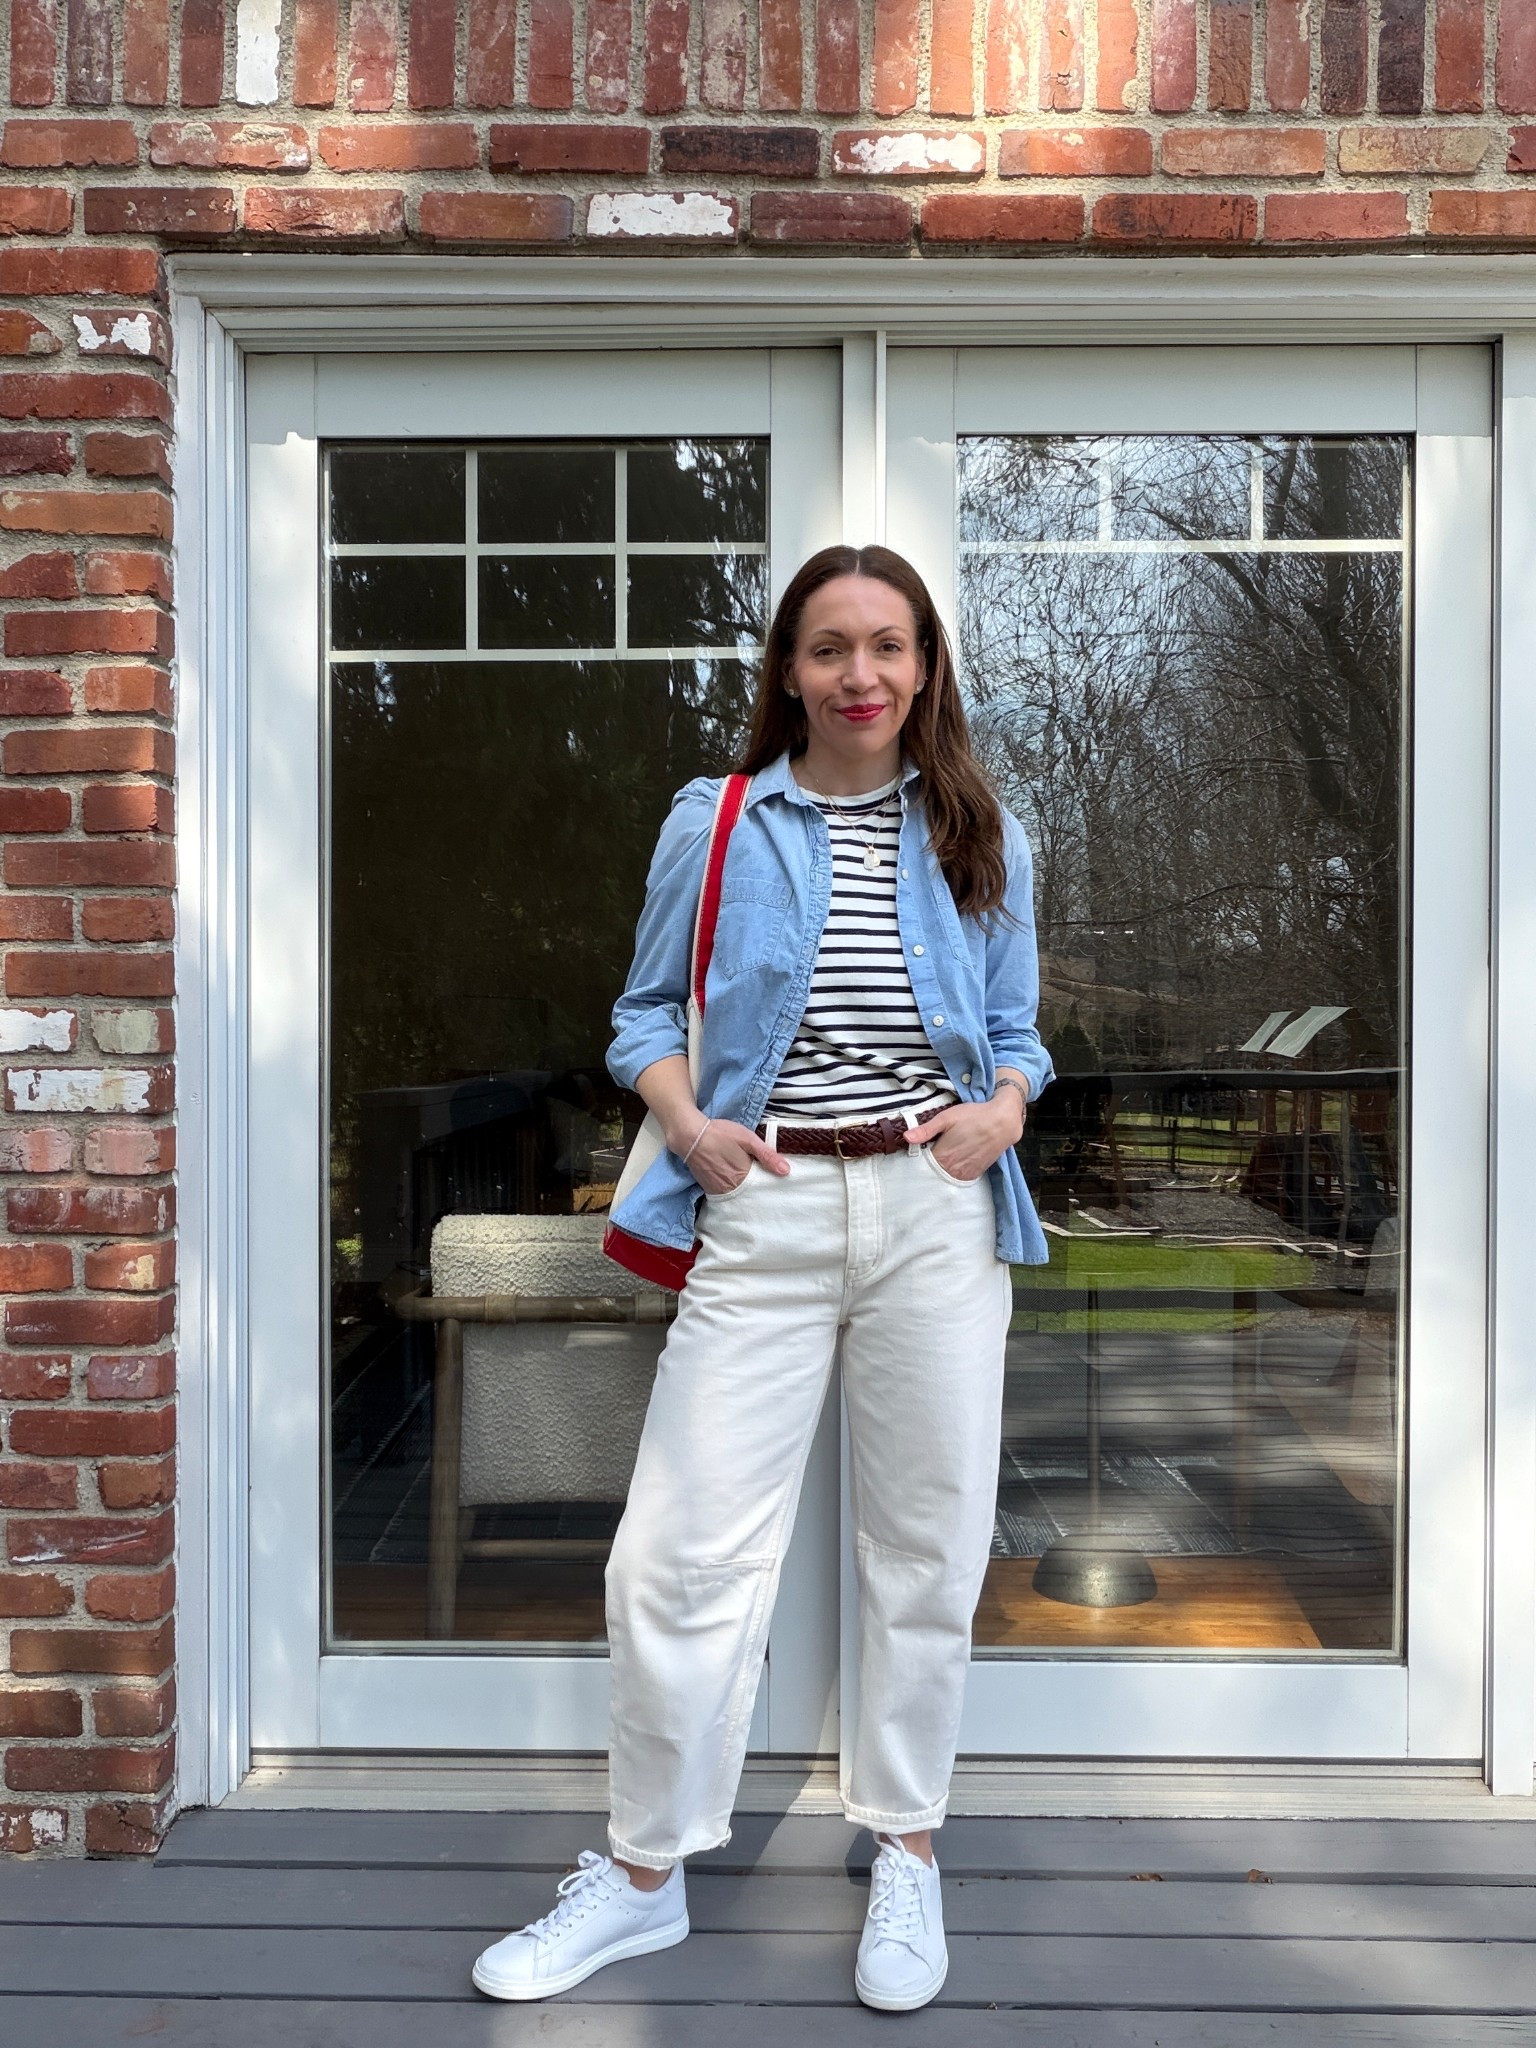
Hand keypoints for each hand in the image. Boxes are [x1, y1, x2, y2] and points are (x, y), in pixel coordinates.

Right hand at [670, 1115, 789, 1194]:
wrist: (689, 1136)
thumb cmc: (721, 1134)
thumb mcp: (748, 1139)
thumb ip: (767, 1155)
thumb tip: (786, 1171)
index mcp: (744, 1177)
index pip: (762, 1188)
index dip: (769, 1185)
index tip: (776, 1182)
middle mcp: (731, 1188)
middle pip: (750, 1195)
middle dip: (757, 1191)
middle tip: (763, 1183)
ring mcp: (718, 1190)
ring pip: (737, 1196)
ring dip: (744, 1192)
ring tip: (750, 1184)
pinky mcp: (708, 1188)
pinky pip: (725, 1194)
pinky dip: (732, 1191)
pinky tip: (735, 1183)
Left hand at [905, 1090, 1024, 1182]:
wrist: (1003, 1122)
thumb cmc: (974, 1116)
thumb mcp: (947, 1117)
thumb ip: (926, 1129)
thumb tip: (906, 1137)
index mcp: (942, 1157)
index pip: (922, 1166)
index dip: (917, 1160)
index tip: (915, 1153)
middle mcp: (953, 1170)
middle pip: (933, 1174)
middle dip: (929, 1167)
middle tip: (929, 1154)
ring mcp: (965, 1174)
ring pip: (947, 1177)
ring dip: (942, 1170)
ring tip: (942, 1157)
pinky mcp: (976, 1173)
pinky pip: (959, 1177)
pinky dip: (954, 1172)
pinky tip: (954, 1162)